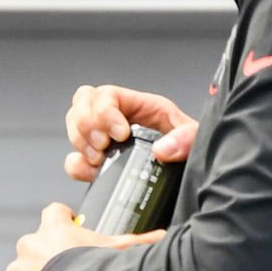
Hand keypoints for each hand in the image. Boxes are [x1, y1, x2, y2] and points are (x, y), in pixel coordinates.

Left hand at [0, 202, 163, 270]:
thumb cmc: (97, 269)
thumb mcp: (120, 251)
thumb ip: (141, 241)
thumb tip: (165, 235)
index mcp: (53, 229)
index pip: (55, 212)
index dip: (62, 219)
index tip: (69, 226)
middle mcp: (29, 245)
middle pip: (33, 247)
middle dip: (44, 260)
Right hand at [64, 83, 197, 182]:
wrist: (193, 176)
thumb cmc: (193, 152)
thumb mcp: (197, 139)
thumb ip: (186, 139)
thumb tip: (162, 149)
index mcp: (141, 106)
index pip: (106, 94)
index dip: (104, 112)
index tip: (119, 134)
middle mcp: (119, 118)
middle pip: (82, 104)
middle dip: (87, 126)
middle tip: (103, 146)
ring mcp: (106, 140)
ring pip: (74, 126)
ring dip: (81, 143)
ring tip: (99, 159)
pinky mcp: (100, 163)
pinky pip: (74, 157)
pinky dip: (77, 165)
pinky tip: (92, 172)